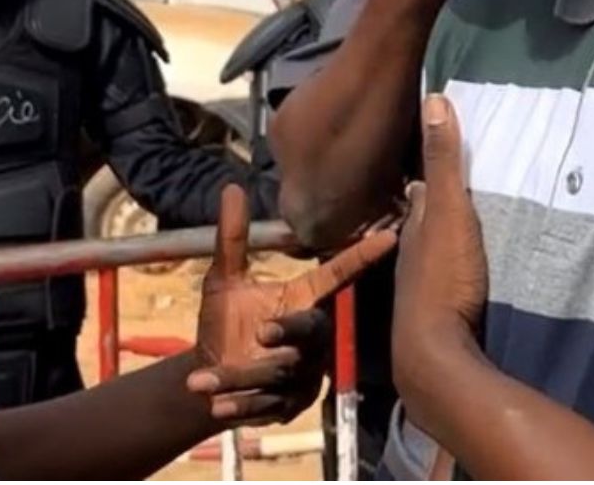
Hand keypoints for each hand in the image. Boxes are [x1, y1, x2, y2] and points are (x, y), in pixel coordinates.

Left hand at [186, 183, 395, 425]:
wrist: (205, 376)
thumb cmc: (223, 323)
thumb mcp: (223, 280)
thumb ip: (232, 239)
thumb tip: (231, 186)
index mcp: (302, 299)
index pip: (337, 275)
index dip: (361, 257)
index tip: (389, 235)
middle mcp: (310, 337)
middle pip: (312, 331)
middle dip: (289, 331)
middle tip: (262, 332)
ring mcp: (302, 374)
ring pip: (281, 372)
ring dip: (242, 375)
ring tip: (204, 380)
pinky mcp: (286, 406)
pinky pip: (268, 404)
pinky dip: (242, 404)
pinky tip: (216, 404)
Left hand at [393, 95, 487, 386]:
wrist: (436, 353)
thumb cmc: (442, 278)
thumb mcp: (448, 212)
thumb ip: (442, 161)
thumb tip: (433, 98)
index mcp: (413, 225)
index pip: (418, 188)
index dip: (427, 168)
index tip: (441, 146)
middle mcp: (411, 251)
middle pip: (425, 218)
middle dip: (436, 200)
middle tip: (460, 180)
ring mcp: (423, 283)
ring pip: (433, 248)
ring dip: (446, 234)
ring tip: (468, 220)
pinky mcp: (440, 311)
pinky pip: (448, 276)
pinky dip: (456, 264)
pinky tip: (470, 267)